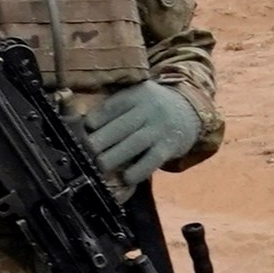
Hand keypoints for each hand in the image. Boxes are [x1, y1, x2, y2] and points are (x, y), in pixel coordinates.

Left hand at [80, 82, 203, 191]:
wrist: (190, 110)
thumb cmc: (151, 107)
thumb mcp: (136, 96)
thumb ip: (115, 108)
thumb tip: (83, 126)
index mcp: (136, 94)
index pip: (113, 106)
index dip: (97, 118)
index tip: (84, 128)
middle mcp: (149, 109)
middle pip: (122, 125)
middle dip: (101, 140)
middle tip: (86, 151)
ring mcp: (160, 128)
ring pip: (135, 143)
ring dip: (115, 156)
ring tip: (100, 165)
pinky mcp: (169, 147)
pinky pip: (153, 160)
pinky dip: (138, 170)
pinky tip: (126, 178)